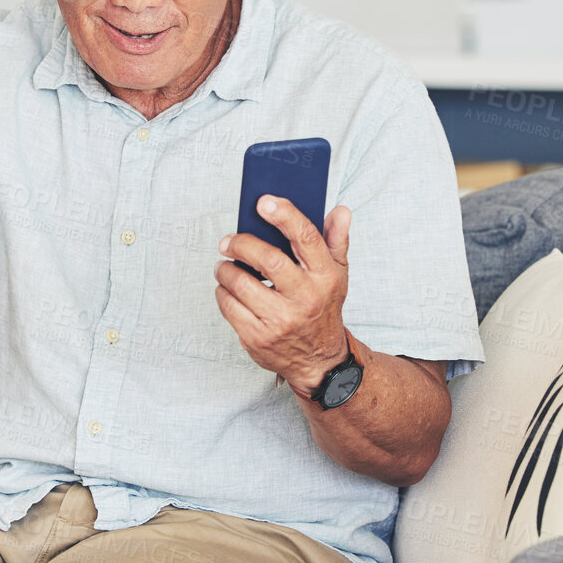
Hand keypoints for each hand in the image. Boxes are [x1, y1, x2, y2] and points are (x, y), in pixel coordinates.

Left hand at [214, 196, 352, 395]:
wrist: (319, 360)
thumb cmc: (324, 309)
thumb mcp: (338, 275)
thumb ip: (336, 240)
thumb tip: (340, 211)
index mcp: (325, 277)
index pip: (306, 238)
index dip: (284, 215)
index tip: (264, 202)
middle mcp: (305, 298)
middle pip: (267, 260)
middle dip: (241, 244)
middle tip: (228, 241)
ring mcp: (281, 320)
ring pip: (241, 284)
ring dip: (226, 269)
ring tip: (224, 264)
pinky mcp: (259, 338)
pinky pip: (229, 307)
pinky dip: (223, 293)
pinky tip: (227, 288)